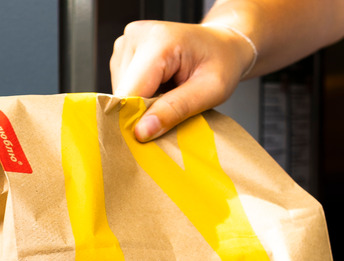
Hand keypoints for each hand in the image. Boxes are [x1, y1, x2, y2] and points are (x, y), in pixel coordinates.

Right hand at [110, 20, 254, 141]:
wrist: (222, 44)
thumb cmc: (222, 63)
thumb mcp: (211, 91)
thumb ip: (176, 109)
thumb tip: (141, 131)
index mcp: (158, 41)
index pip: (129, 91)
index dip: (135, 120)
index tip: (148, 140)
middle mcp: (136, 36)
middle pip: (123, 93)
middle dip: (143, 112)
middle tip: (173, 113)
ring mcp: (127, 42)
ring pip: (121, 91)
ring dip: (142, 104)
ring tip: (170, 95)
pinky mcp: (123, 52)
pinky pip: (124, 85)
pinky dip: (141, 95)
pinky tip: (161, 88)